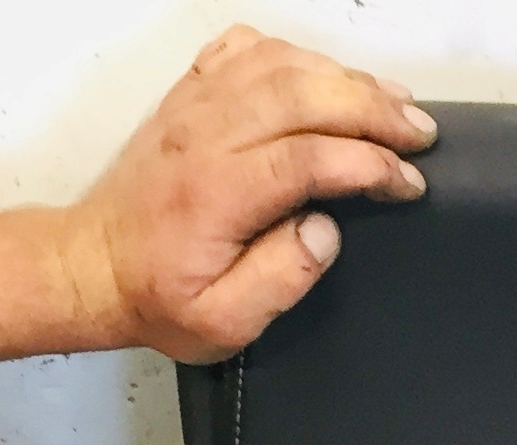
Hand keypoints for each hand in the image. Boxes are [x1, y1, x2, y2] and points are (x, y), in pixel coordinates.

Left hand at [58, 24, 436, 361]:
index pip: (308, 157)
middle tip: (422, 132)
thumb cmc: (161, 299)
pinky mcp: (190, 95)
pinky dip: (295, 54)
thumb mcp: (222, 323)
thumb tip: (325, 230)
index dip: (369, 164)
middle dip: (373, 109)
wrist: (94, 265)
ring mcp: (194, 105)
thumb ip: (279, 279)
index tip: (409, 183)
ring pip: (281, 63)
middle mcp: (205, 134)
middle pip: (302, 95)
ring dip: (345, 77)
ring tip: (394, 101)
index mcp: (216, 192)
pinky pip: (246, 50)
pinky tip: (326, 75)